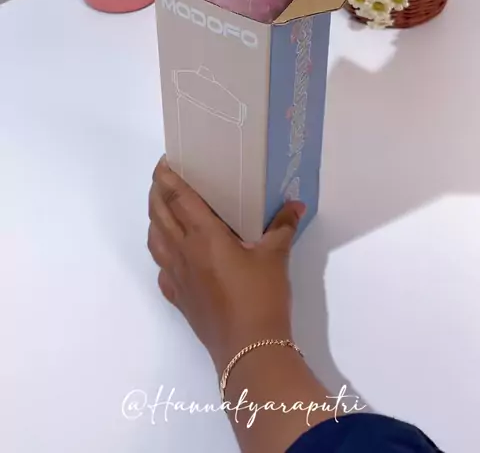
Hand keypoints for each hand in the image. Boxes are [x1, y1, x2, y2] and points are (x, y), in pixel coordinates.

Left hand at [148, 156, 305, 373]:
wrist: (249, 349)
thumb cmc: (261, 297)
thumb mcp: (276, 257)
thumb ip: (282, 227)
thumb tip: (295, 205)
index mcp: (204, 236)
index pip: (178, 199)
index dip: (167, 178)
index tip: (165, 162)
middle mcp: (183, 252)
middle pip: (159, 215)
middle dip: (156, 193)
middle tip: (162, 179)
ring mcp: (177, 276)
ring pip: (155, 240)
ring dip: (154, 220)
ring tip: (163, 210)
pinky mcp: (179, 298)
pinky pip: (162, 269)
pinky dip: (161, 253)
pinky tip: (172, 254)